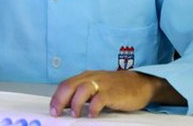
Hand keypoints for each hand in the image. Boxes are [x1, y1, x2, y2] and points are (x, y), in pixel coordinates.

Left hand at [49, 70, 183, 117]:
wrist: (140, 83)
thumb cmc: (117, 88)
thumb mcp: (97, 88)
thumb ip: (82, 95)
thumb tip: (66, 106)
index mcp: (86, 77)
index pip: (66, 84)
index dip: (56, 97)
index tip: (52, 110)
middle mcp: (91, 78)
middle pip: (70, 86)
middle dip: (60, 100)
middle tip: (56, 113)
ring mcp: (102, 84)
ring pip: (82, 89)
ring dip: (75, 103)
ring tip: (75, 115)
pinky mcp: (113, 92)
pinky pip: (100, 99)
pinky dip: (94, 107)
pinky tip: (92, 115)